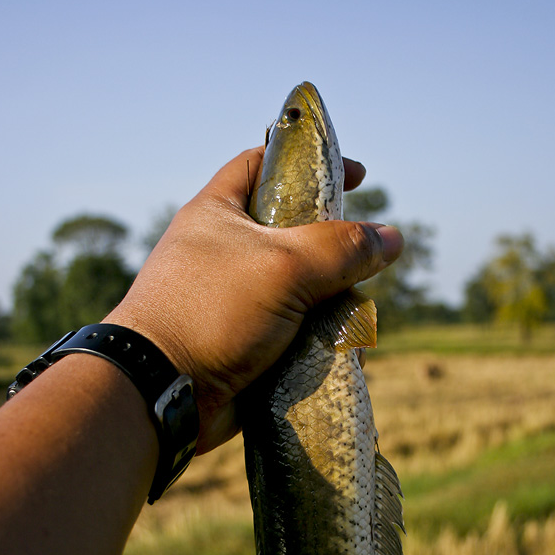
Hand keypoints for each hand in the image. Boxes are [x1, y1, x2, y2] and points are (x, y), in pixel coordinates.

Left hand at [106, 147, 402, 452]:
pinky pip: (294, 336)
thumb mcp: (283, 267)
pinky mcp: (245, 346)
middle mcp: (225, 254)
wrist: (163, 392)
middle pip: (296, 237)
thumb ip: (342, 249)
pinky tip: (339, 354)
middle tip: (360, 266)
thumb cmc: (213, 312)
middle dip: (334, 255)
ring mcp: (235, 303)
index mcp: (218, 213)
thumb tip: (391, 238)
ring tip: (351, 323)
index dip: (311, 161)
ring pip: (302, 294)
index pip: (264, 164)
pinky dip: (319, 344)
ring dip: (333, 309)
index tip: (359, 175)